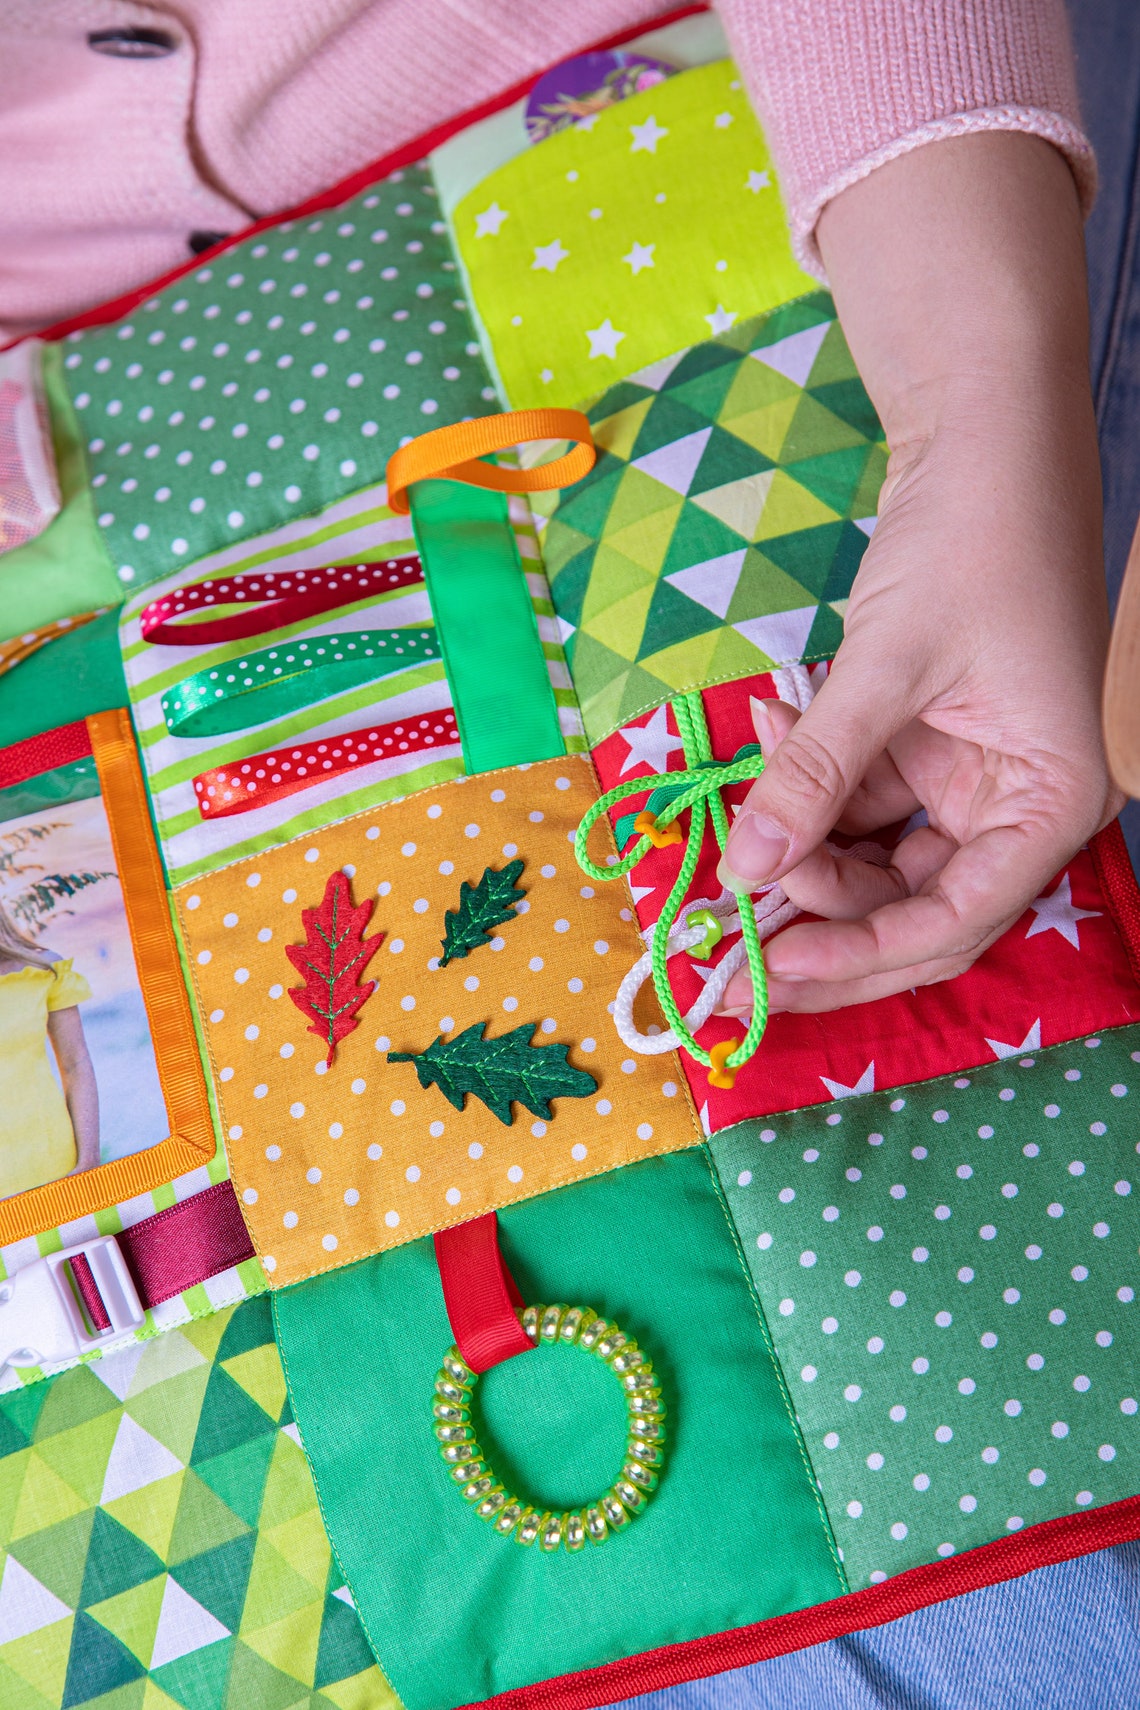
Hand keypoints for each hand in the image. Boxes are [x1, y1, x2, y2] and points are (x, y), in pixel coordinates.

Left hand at [716, 132, 1122, 1015]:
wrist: (984, 430)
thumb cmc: (972, 538)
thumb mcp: (887, 666)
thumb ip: (816, 775)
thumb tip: (744, 875)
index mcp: (1049, 800)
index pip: (956, 918)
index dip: (864, 955)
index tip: (776, 969)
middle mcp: (1017, 803)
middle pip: (914, 906)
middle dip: (822, 924)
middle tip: (732, 951)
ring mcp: (969, 775)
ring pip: (875, 856)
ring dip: (799, 843)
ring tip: (736, 810)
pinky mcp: (925, 744)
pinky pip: (855, 795)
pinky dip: (803, 782)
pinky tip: (760, 732)